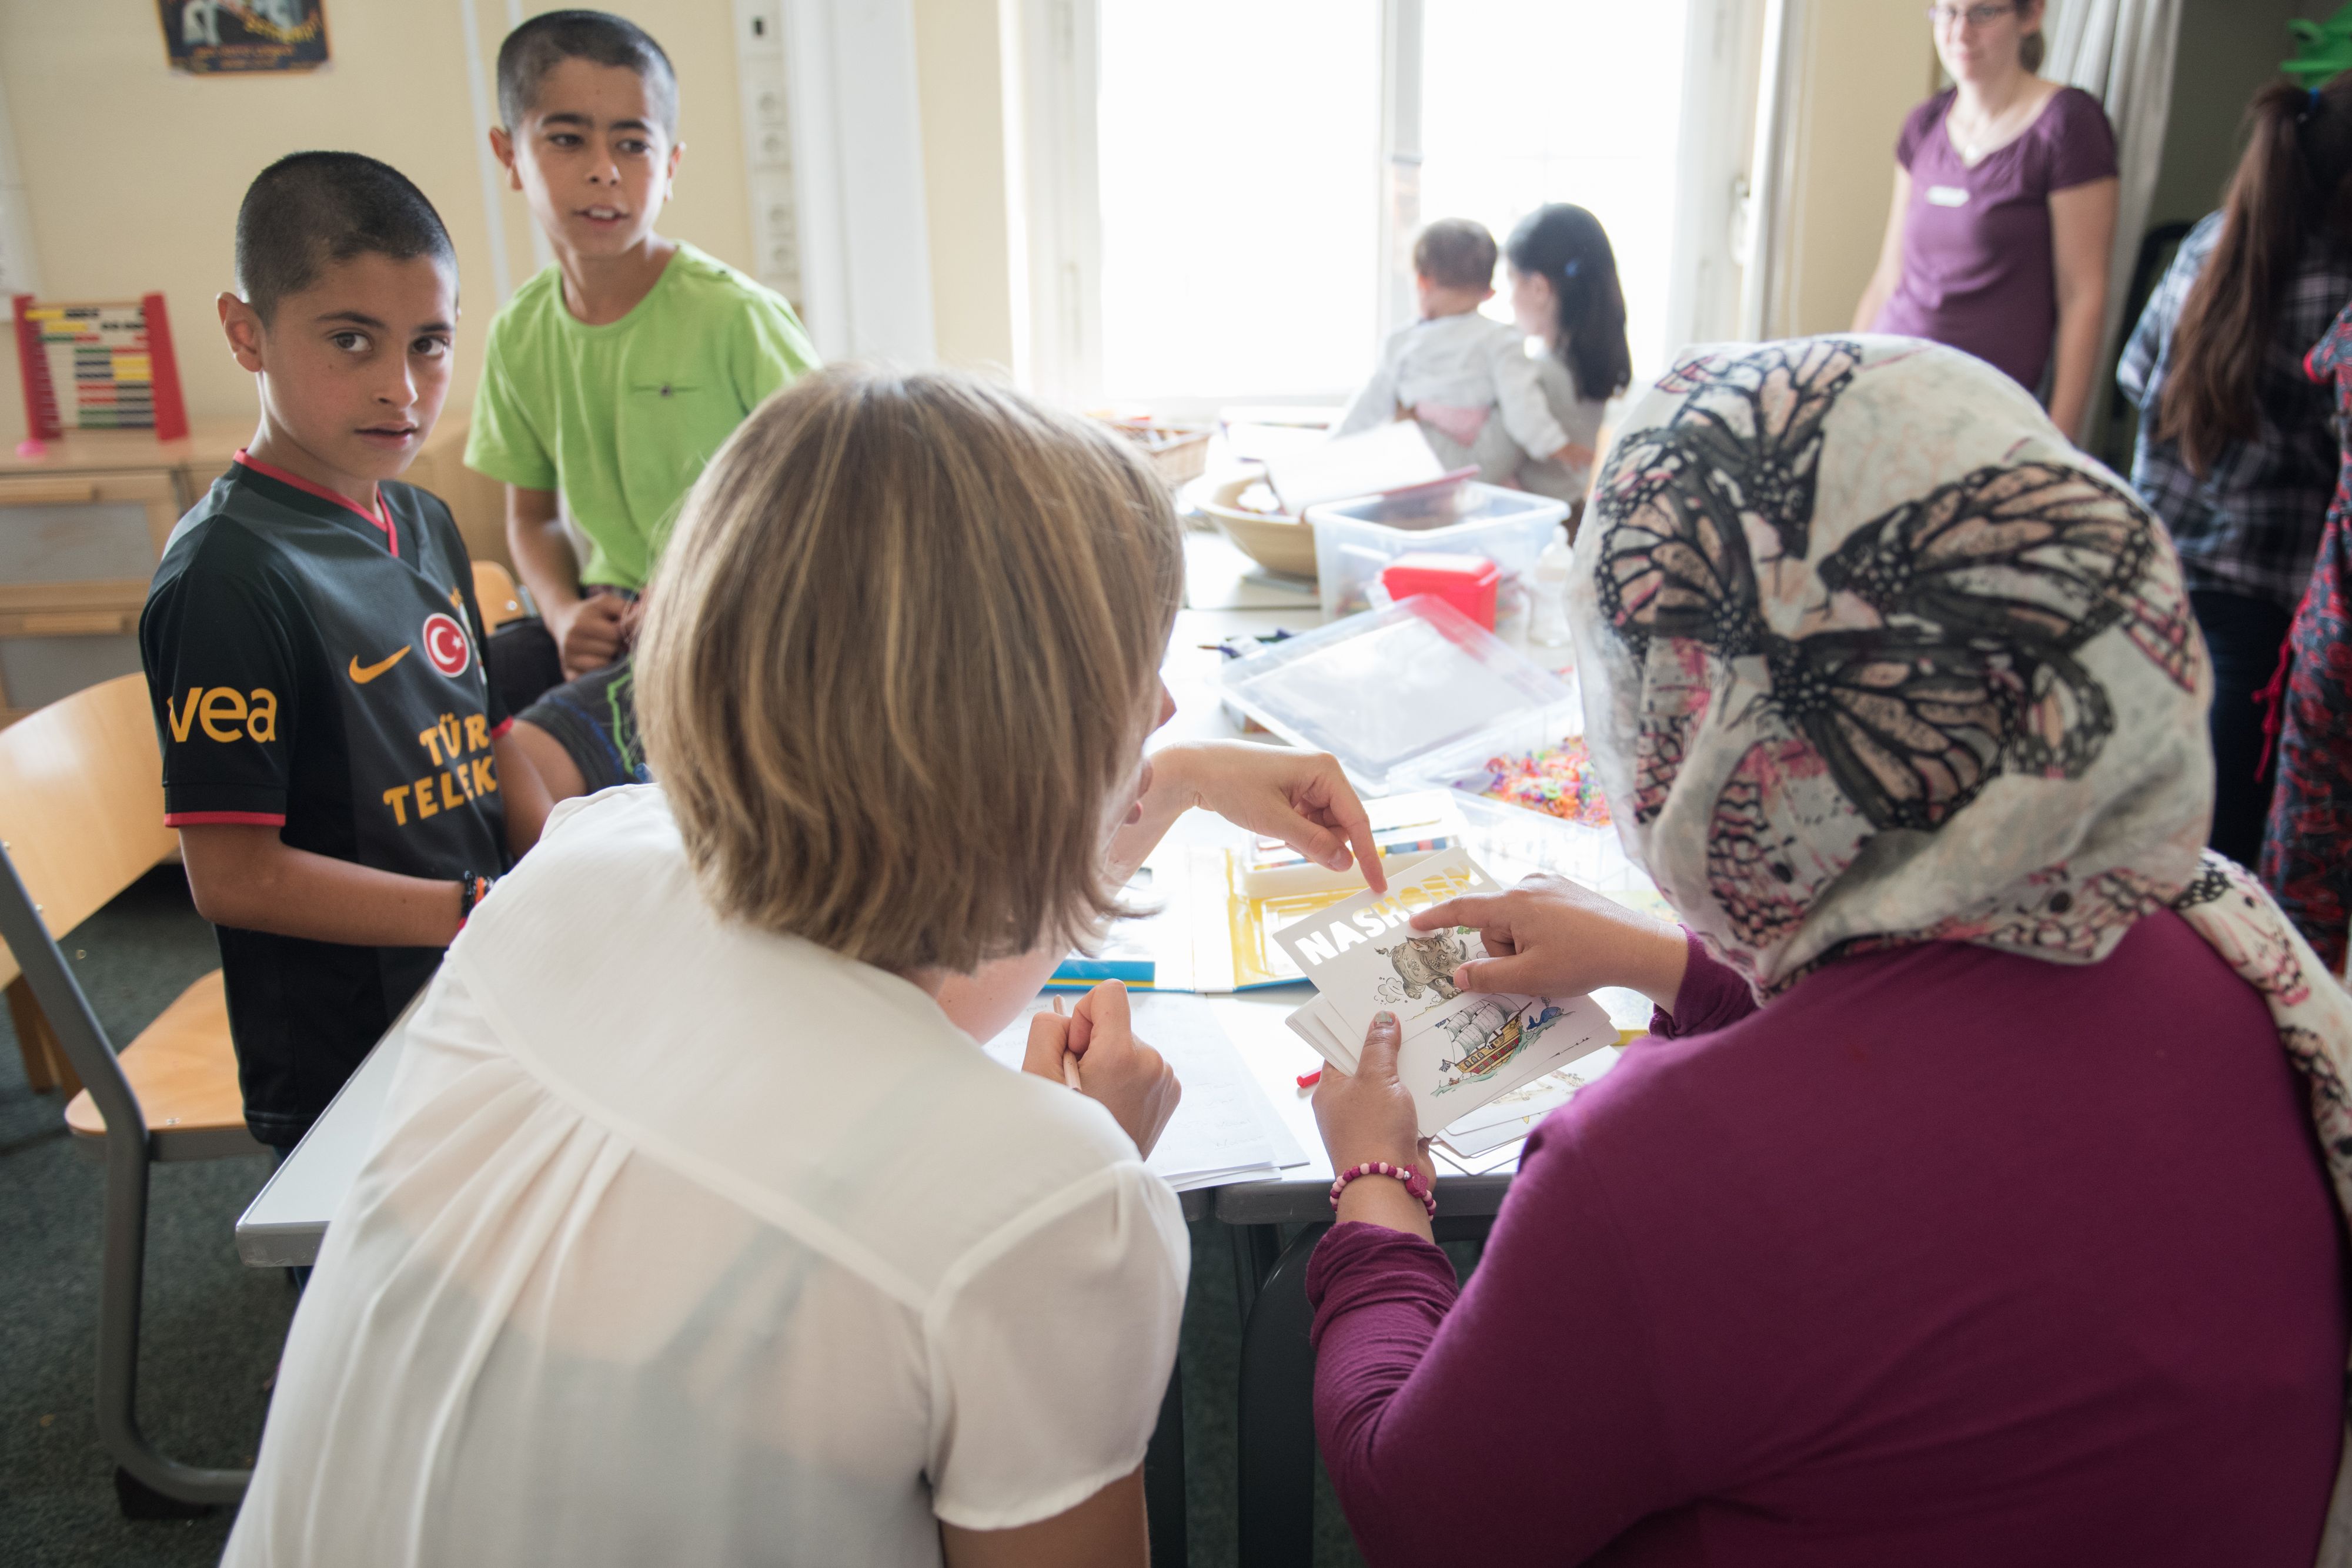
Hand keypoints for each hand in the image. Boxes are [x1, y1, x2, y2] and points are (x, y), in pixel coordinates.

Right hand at [549, 593, 627, 677]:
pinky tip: (597, 660)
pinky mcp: (569, 674)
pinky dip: (601, 671)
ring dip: (611, 658)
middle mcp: (572, 642)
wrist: (562, 621)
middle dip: (618, 645)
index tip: (628, 629)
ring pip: (606, 665)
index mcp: (582, 623)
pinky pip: (595, 678)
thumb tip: (648, 612)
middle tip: (612, 639)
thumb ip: (626, 607)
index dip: (628, 631)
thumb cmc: (591, 612)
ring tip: (604, 649)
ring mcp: (569, 660)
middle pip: (612, 650)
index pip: (617, 633)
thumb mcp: (606, 603)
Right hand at [1020, 980, 1181, 1156]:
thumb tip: (1070, 1018)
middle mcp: (1152, 1061)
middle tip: (1083, 1085)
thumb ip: (1048, 1028)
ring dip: (1111, 1064)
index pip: (1110, 992)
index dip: (1084, 1014)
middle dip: (1095, 1046)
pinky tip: (1116, 1105)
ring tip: (1099, 1099)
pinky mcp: (1172, 1091)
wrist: (1094, 1179)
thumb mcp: (1038, 1075)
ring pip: (1128, 1046)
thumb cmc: (1061, 1132)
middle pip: (1116, 1023)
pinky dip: (1127, 1078)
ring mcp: (1166, 1078)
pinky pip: (1144, 1065)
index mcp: (1121, 1054)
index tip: (1077, 1049)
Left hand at [1156, 741, 1386, 892]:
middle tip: (1289, 842)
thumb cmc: (1232, 785)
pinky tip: (1275, 825)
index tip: (1378, 885)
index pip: (1357, 820)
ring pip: (1326, 827)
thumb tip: (1346, 864)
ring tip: (1276, 829)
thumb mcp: (1274, 821)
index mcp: (1326, 770)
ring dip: (1306, 839)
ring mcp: (1310, 781)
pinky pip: (1310, 822)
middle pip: (1342, 826)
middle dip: (1322, 843)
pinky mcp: (1297, 790)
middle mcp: (1323, 772)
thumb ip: (1313, 844)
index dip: (1368, 855)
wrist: (1197, 769)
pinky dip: (1297, 833)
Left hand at [1311, 1012, 1434, 1238]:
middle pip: (1370, 1068)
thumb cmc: (1372, 1133)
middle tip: (1411, 1021)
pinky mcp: (1397, 1137)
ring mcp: (1374, 1122)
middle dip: (1391, 1049)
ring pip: (1395, 1088)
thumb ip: (1380, 1047)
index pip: (1339, 1050)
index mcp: (1331, 1090)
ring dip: (1412, 1074)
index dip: (1357, 1029)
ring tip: (1431, 1044)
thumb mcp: (1375, 1078)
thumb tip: (1382, 1019)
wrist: (1391, 1186)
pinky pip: (1413, 1110)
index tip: (1375, 1008)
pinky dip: (1426, 1099)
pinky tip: (1441, 1079)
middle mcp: (1349, 1106)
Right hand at [1414, 872, 1687, 1008]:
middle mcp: (1528, 885)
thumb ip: (1488, 977)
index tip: (1414, 924)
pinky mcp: (1567, 889)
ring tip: (1557, 958)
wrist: (1639, 946)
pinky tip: (1567, 945)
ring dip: (1525, 943)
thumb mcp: (1530, 977)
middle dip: (1504, 949)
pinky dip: (1541, 932)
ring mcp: (1550, 884)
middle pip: (1494, 923)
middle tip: (1534, 967)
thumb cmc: (1584, 960)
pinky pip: (1537, 913)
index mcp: (1513, 904)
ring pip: (1516, 920)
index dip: (1435, 919)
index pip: (1462, 909)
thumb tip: (1459, 975)